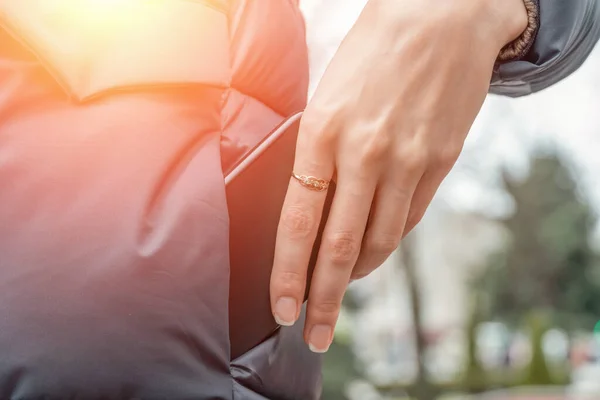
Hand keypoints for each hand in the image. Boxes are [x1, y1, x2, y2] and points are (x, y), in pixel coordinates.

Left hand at [271, 0, 527, 351]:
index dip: (288, 273)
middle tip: (314, 334)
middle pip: (339, 248)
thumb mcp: (328, 98)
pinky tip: (373, 255)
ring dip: (357, 276)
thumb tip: (313, 211)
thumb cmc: (374, 53)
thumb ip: (319, 156)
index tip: (283, 307)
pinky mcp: (439, 163)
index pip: (297, 223)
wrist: (443, 17)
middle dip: (324, 299)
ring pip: (378, 243)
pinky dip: (386, 244)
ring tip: (340, 292)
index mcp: (322, 132)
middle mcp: (364, 154)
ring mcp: (407, 161)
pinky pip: (408, 220)